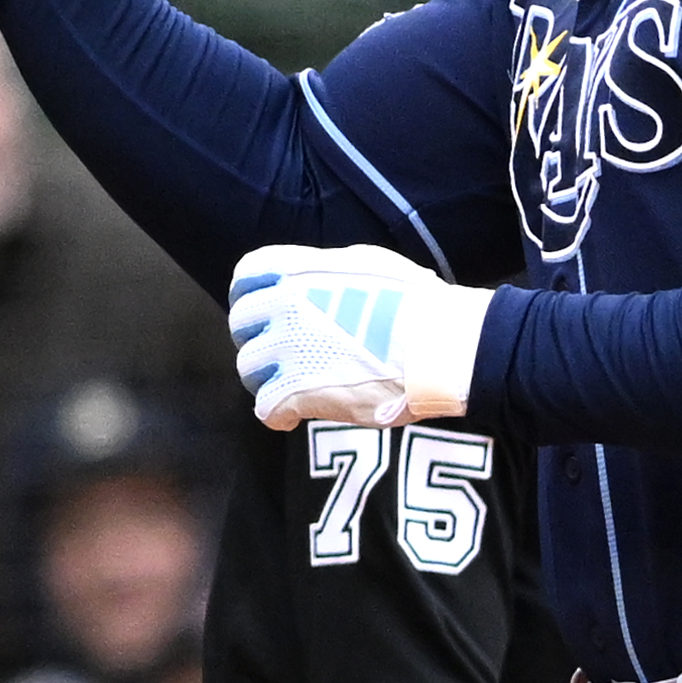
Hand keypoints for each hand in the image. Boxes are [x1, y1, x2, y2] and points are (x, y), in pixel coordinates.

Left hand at [230, 241, 489, 429]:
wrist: (439, 347)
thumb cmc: (418, 304)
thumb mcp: (366, 265)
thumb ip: (327, 275)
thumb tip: (315, 286)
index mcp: (301, 270)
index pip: (247, 276)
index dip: (252, 296)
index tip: (266, 313)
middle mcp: (286, 305)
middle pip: (242, 324)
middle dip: (259, 339)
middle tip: (282, 355)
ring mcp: (289, 349)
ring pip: (249, 367)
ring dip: (267, 378)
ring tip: (290, 387)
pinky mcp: (298, 392)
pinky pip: (265, 408)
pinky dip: (277, 415)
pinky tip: (293, 418)